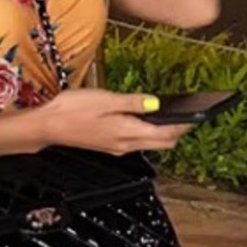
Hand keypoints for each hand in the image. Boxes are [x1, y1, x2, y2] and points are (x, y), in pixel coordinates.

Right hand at [22, 89, 194, 155]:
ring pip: (151, 143)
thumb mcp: (105, 100)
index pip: (166, 133)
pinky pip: (138, 141)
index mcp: (128, 133)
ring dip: (165, 131)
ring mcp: (118, 146)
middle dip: (179, 130)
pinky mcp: (110, 144)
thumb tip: (157, 103)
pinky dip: (149, 131)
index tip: (199, 114)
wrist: (47, 125)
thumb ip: (133, 102)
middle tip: (191, 114)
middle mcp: (126, 144)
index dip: (184, 125)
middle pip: (163, 143)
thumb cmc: (72, 110)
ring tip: (175, 113)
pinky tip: (147, 117)